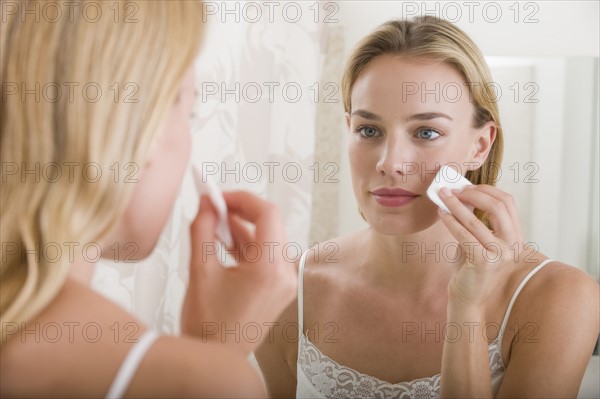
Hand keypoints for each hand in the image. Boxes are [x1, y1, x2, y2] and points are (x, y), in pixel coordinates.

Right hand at [181, 191, 296, 353]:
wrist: (216, 359)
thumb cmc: (209, 327)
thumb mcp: (199, 271)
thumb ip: (202, 230)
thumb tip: (207, 204)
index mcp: (270, 270)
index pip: (267, 214)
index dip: (243, 199)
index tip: (220, 195)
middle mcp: (284, 275)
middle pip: (269, 225)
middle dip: (241, 212)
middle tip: (215, 205)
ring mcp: (284, 283)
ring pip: (267, 240)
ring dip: (242, 228)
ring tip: (214, 222)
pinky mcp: (278, 289)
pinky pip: (265, 256)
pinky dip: (246, 245)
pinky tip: (224, 240)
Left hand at [437, 184, 530, 309]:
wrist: (467, 297)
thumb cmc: (469, 266)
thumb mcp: (476, 238)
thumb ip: (475, 219)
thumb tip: (461, 193)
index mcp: (515, 236)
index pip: (507, 202)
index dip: (486, 190)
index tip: (466, 186)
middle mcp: (513, 244)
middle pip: (498, 206)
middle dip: (473, 193)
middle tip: (453, 189)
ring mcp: (501, 254)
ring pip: (476, 220)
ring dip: (456, 204)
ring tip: (442, 196)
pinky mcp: (484, 262)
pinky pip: (464, 234)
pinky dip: (451, 221)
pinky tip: (441, 213)